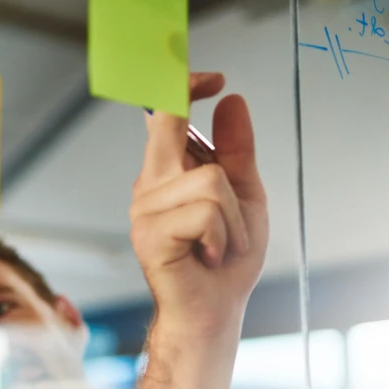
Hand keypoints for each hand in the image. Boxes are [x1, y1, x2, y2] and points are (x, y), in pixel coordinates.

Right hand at [128, 72, 268, 341]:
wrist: (212, 310)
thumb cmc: (224, 259)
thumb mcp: (243, 194)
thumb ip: (236, 150)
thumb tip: (232, 102)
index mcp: (165, 173)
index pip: (164, 113)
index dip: (182, 85)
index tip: (213, 78)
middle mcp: (148, 187)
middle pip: (171, 127)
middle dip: (204, 136)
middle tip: (231, 181)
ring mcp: (145, 211)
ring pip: (208, 180)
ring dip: (233, 217)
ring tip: (222, 243)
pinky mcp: (150, 236)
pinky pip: (205, 213)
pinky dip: (223, 236)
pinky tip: (210, 255)